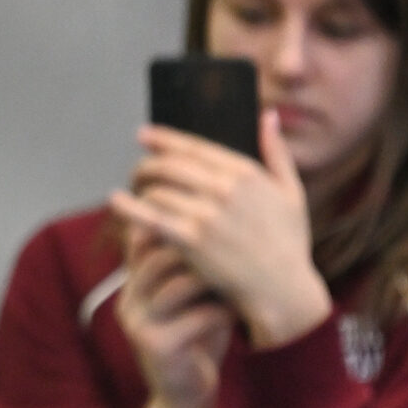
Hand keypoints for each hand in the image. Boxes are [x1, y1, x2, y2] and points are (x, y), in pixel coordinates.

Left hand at [107, 114, 331, 348]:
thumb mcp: (292, 193)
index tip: (144, 134)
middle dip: (146, 165)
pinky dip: (129, 207)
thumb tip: (268, 115)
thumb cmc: (288, 244)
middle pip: (168, 165)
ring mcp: (207, 214)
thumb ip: (277, 153)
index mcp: (247, 173)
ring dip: (141, 190)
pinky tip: (115, 201)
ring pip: (157, 189)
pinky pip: (150, 216)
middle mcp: (225, 188)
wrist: (284, 291)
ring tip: (134, 194)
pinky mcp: (192, 241)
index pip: (193, 147)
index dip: (163, 138)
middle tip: (137, 170)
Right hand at [114, 227, 231, 407]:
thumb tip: (218, 216)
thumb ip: (191, 263)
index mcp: (133, 280)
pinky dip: (223, 312)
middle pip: (160, 252)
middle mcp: (129, 297)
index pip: (144, 234)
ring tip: (239, 282)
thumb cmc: (195, 336)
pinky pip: (196, 317)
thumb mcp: (189, 295)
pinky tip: (237, 315)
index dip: (179, 224)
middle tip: (236, 249)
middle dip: (202, 249)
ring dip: (216, 280)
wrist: (185, 394)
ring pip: (179, 282)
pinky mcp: (155, 346)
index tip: (218, 221)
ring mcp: (138, 321)